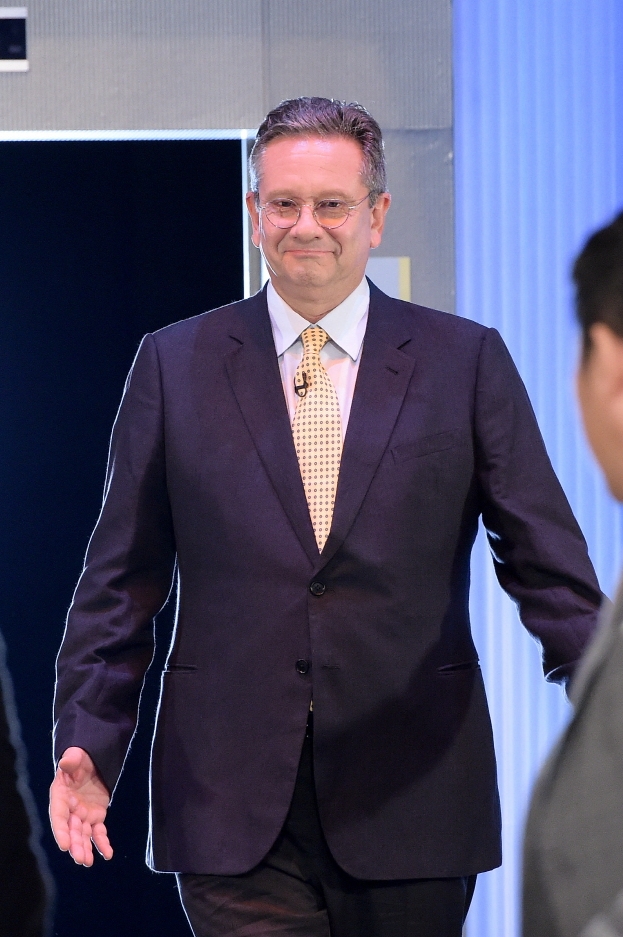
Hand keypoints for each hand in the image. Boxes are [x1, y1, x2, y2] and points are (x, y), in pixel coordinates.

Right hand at [49, 746, 112, 865]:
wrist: (91, 762)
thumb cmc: (80, 759)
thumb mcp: (76, 756)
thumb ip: (71, 759)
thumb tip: (66, 761)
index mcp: (61, 796)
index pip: (58, 816)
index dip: (60, 831)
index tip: (64, 846)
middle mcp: (70, 809)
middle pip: (71, 830)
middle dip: (75, 845)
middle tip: (80, 859)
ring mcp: (82, 815)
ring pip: (83, 835)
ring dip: (85, 849)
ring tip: (87, 862)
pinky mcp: (96, 816)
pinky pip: (98, 832)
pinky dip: (103, 843)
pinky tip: (108, 854)